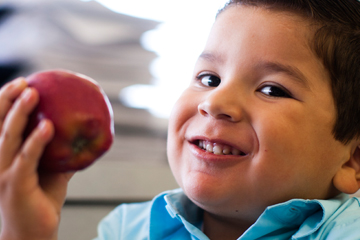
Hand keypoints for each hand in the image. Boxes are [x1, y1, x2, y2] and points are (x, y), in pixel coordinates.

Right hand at [0, 78, 72, 239]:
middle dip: (6, 99)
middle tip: (25, 81)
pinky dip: (36, 141)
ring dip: (19, 113)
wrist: (31, 235)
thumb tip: (83, 137)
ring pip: (7, 137)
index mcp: (2, 157)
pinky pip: (25, 159)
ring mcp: (1, 174)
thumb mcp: (52, 173)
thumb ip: (60, 154)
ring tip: (33, 93)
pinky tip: (48, 126)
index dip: (4, 102)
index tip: (22, 83)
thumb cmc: (40, 202)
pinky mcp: (13, 186)